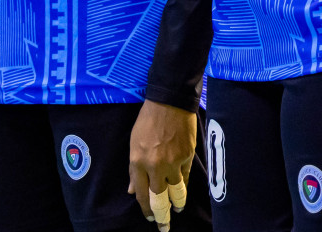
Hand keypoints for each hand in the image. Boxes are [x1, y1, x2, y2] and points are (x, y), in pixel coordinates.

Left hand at [128, 101, 195, 228]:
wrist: (170, 102)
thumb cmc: (147, 120)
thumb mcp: (133, 143)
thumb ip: (134, 169)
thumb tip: (134, 189)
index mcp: (138, 163)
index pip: (142, 195)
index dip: (146, 209)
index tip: (150, 218)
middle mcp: (156, 166)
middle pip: (160, 199)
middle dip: (162, 216)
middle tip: (164, 227)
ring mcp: (173, 162)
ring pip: (176, 191)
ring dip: (177, 204)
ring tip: (177, 210)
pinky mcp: (187, 156)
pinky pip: (185, 177)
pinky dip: (183, 185)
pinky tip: (182, 189)